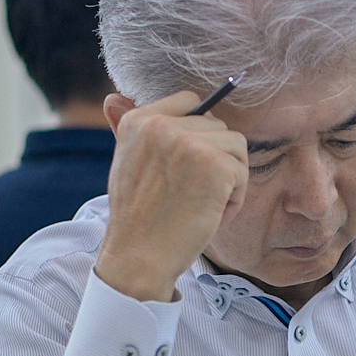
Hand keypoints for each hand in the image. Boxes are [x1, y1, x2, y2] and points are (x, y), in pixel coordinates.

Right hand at [94, 90, 249, 301]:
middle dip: (215, 161)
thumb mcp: (126, 163)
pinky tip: (209, 215)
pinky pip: (242, 173)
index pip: (190, 101)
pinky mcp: (216, 165)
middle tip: (192, 195)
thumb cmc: (137, 217)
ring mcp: (190, 144)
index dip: (200, 132)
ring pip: (236, 147)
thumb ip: (128, 129)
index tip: (190, 165)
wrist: (138, 257)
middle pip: (219, 127)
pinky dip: (234, 200)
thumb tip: (112, 98)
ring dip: (228, 180)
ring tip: (202, 204)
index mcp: (139, 120)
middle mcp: (163, 125)